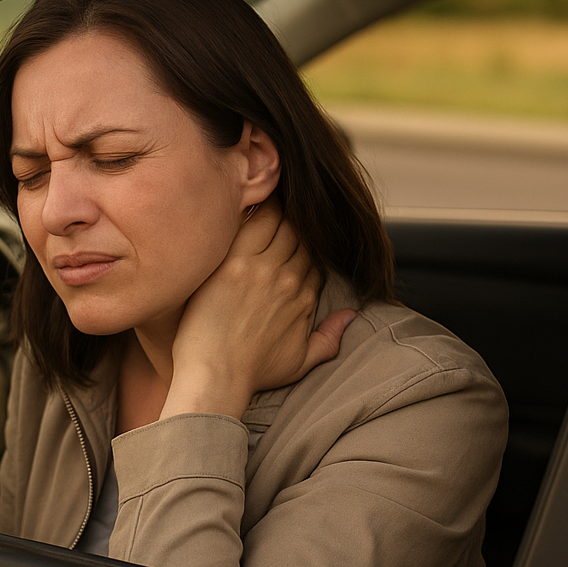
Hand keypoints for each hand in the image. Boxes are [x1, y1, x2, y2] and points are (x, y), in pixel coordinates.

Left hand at [161, 203, 356, 420]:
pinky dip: (256, 208)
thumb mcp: (301, 362)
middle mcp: (289, 280)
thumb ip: (329, 339)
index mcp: (304, 298)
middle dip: (294, 220)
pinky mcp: (234, 264)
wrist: (217, 375)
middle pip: (300, 236)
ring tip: (268, 192)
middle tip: (282, 203)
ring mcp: (262, 269)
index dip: (304, 244)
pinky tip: (250, 195)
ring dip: (277, 208)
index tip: (290, 235)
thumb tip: (350, 317)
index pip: (312, 257)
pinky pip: (252, 223)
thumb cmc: (251, 373)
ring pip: (280, 224)